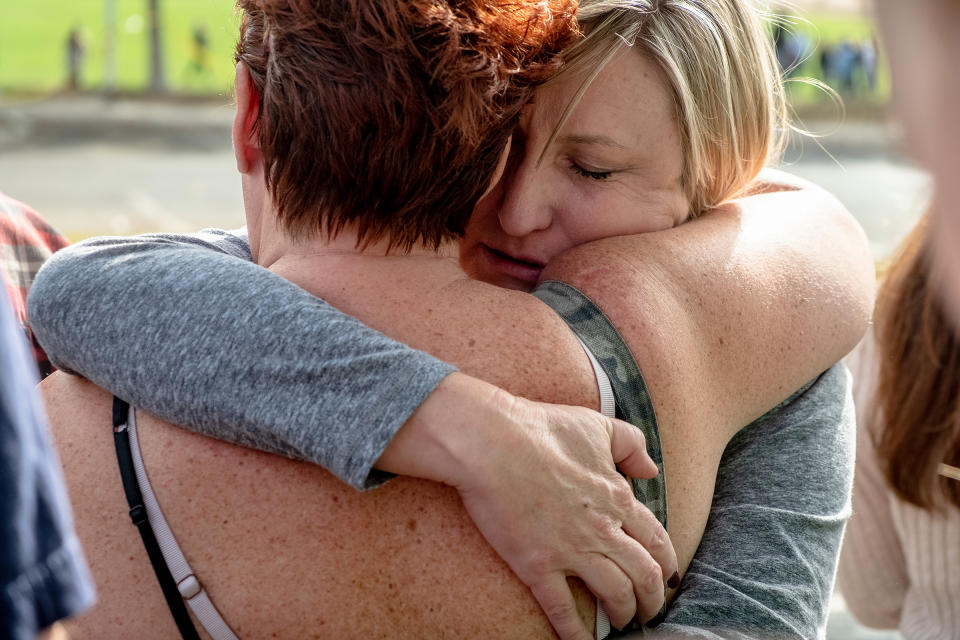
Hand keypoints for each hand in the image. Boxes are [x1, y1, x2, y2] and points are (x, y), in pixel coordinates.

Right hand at [379, 373, 677, 638]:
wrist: (492, 441)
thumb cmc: (542, 429)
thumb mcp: (598, 425)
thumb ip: (631, 445)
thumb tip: (650, 469)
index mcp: (617, 497)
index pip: (656, 540)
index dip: (666, 564)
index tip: (667, 578)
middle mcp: (602, 529)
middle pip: (643, 575)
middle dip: (651, 599)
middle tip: (648, 610)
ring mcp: (572, 550)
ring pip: (615, 594)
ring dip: (623, 614)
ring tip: (621, 624)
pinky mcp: (538, 565)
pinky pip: (564, 609)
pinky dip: (577, 632)